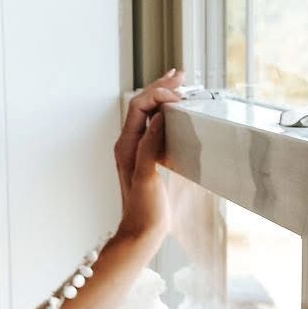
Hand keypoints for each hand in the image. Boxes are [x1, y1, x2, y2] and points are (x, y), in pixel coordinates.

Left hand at [114, 69, 186, 245]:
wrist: (141, 233)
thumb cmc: (144, 211)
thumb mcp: (148, 178)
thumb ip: (150, 146)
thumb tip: (159, 116)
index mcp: (126, 146)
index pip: (138, 106)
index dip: (158, 95)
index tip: (179, 95)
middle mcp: (129, 144)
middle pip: (142, 106)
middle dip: (161, 88)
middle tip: (181, 75)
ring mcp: (137, 151)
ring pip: (148, 115)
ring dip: (163, 97)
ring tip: (179, 84)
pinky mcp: (147, 159)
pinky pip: (154, 128)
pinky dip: (167, 114)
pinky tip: (177, 113)